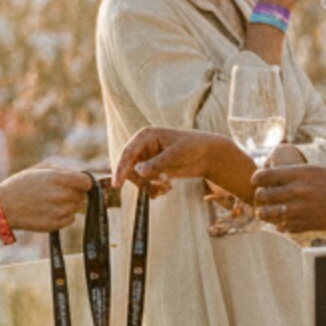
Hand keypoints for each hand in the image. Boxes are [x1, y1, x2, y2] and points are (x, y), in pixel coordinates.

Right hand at [0, 163, 94, 233]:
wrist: (4, 207)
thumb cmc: (22, 185)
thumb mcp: (40, 169)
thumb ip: (62, 171)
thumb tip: (80, 175)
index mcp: (57, 178)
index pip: (87, 182)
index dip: (83, 182)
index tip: (77, 183)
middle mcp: (60, 195)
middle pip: (83, 195)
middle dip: (75, 193)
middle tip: (59, 193)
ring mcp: (58, 211)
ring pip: (77, 207)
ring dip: (69, 204)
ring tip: (51, 202)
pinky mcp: (55, 224)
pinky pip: (71, 219)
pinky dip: (64, 216)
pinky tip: (50, 211)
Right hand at [113, 126, 237, 192]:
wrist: (208, 155)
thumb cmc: (192, 147)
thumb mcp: (174, 155)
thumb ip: (155, 163)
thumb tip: (136, 171)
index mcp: (146, 136)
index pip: (128, 153)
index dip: (121, 169)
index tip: (117, 185)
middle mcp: (144, 147)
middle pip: (130, 168)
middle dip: (141, 181)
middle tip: (155, 189)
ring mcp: (148, 159)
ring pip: (138, 179)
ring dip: (149, 186)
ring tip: (166, 187)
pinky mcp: (154, 170)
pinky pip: (146, 184)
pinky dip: (154, 189)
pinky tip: (167, 189)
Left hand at [250, 162, 325, 233]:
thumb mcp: (315, 171)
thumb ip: (293, 174)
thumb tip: (272, 177)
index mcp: (300, 173)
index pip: (265, 176)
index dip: (256, 179)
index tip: (256, 181)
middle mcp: (298, 190)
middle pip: (263, 195)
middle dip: (259, 197)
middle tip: (261, 198)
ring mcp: (302, 209)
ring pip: (269, 214)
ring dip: (265, 213)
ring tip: (266, 212)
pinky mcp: (307, 225)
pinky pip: (283, 227)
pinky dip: (280, 225)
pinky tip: (283, 222)